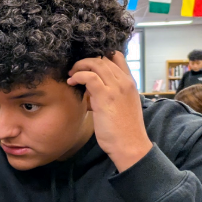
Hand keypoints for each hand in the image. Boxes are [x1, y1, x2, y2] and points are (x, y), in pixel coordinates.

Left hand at [67, 51, 151, 172]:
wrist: (130, 146)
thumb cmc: (124, 130)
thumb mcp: (121, 105)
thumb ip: (109, 93)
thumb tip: (90, 88)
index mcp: (130, 83)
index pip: (117, 57)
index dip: (101, 55)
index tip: (88, 63)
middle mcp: (125, 82)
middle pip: (103, 58)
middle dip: (86, 61)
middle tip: (75, 69)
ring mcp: (116, 88)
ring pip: (95, 63)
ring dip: (80, 66)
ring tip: (71, 74)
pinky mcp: (105, 96)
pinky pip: (89, 76)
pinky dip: (77, 76)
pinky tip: (72, 82)